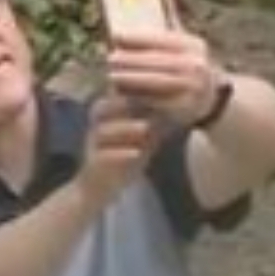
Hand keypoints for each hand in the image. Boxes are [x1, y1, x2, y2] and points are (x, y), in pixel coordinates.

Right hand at [78, 91, 157, 205]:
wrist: (99, 188)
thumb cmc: (124, 157)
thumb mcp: (143, 136)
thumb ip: (156, 120)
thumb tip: (181, 102)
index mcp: (106, 114)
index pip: (118, 95)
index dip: (137, 89)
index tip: (159, 87)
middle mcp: (96, 126)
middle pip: (105, 106)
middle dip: (127, 102)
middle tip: (151, 100)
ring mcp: (93, 145)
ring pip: (103, 130)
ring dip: (124, 127)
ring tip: (145, 127)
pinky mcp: (93, 164)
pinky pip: (103, 156)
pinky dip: (120, 153)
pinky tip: (136, 153)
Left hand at [106, 0, 224, 125]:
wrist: (210, 98)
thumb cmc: (188, 63)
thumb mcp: (183, 39)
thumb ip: (169, 14)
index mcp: (193, 45)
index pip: (162, 38)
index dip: (137, 37)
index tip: (115, 35)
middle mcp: (196, 65)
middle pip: (157, 62)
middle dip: (131, 61)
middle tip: (109, 59)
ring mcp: (191, 88)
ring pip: (156, 83)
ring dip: (131, 80)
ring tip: (111, 77)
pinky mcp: (183, 110)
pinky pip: (157, 105)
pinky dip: (139, 100)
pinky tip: (123, 96)